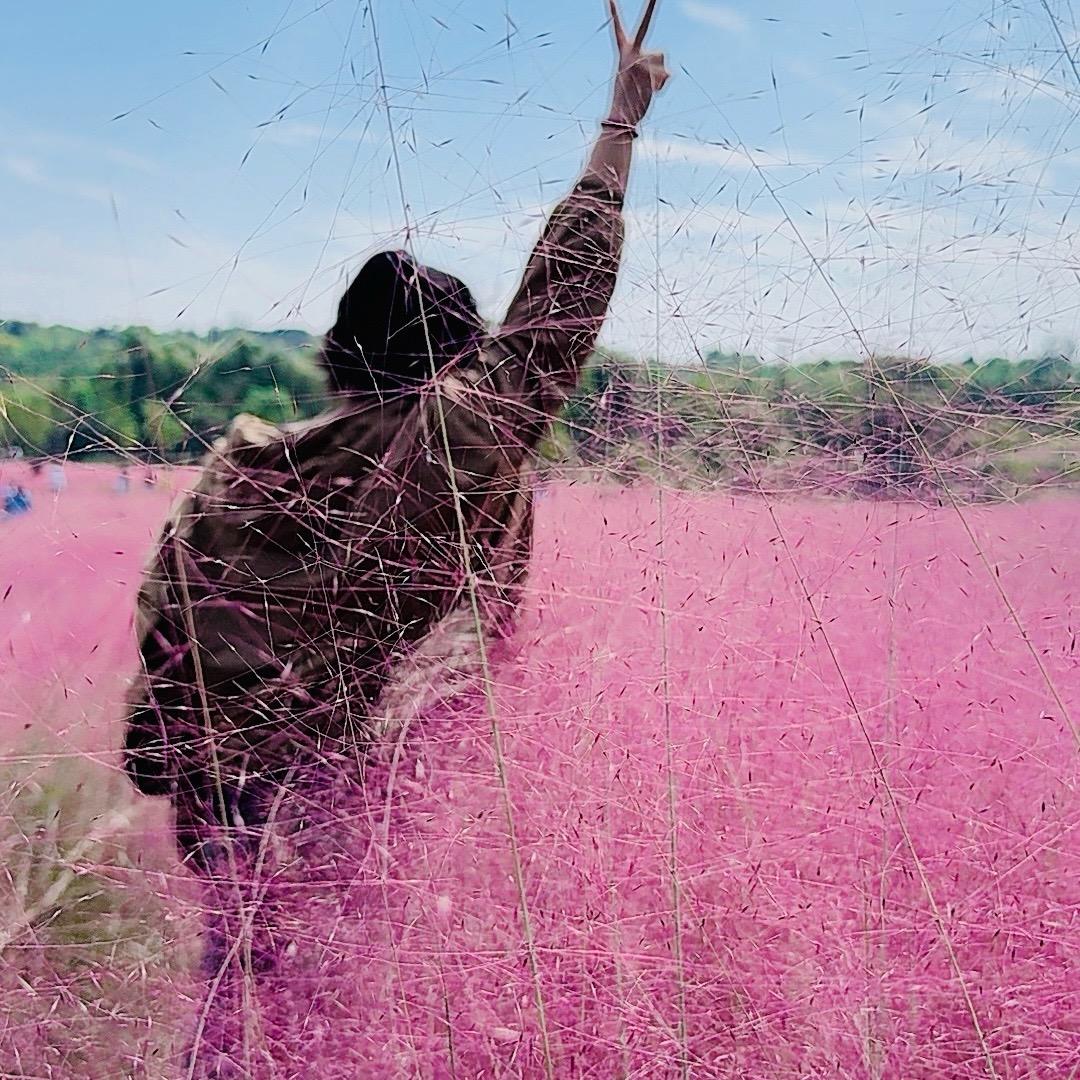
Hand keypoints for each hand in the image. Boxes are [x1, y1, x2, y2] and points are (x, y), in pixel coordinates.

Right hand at [606, 0, 669, 128]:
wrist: (621, 119)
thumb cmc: (628, 100)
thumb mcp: (635, 79)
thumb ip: (649, 67)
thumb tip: (669, 73)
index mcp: (622, 53)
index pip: (617, 28)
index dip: (612, 11)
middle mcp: (630, 53)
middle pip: (645, 24)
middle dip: (650, 5)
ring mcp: (639, 61)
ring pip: (661, 54)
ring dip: (660, 73)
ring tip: (648, 88)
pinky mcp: (649, 72)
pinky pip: (666, 73)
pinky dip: (662, 84)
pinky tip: (652, 93)